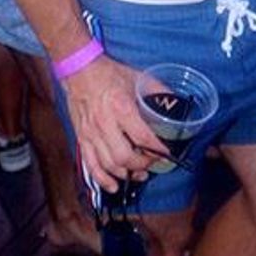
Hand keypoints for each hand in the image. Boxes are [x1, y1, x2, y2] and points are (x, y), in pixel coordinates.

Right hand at [61, 52, 166, 190]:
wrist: (78, 69)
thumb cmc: (108, 73)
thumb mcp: (138, 78)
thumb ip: (158, 91)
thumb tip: (176, 103)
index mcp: (121, 108)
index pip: (142, 137)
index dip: (157, 149)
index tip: (167, 153)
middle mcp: (104, 124)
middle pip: (125, 157)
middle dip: (142, 165)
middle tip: (153, 163)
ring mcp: (90, 134)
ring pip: (109, 164)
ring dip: (126, 174)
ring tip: (139, 175)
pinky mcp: (81, 138)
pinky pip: (90, 165)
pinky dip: (102, 179)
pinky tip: (113, 186)